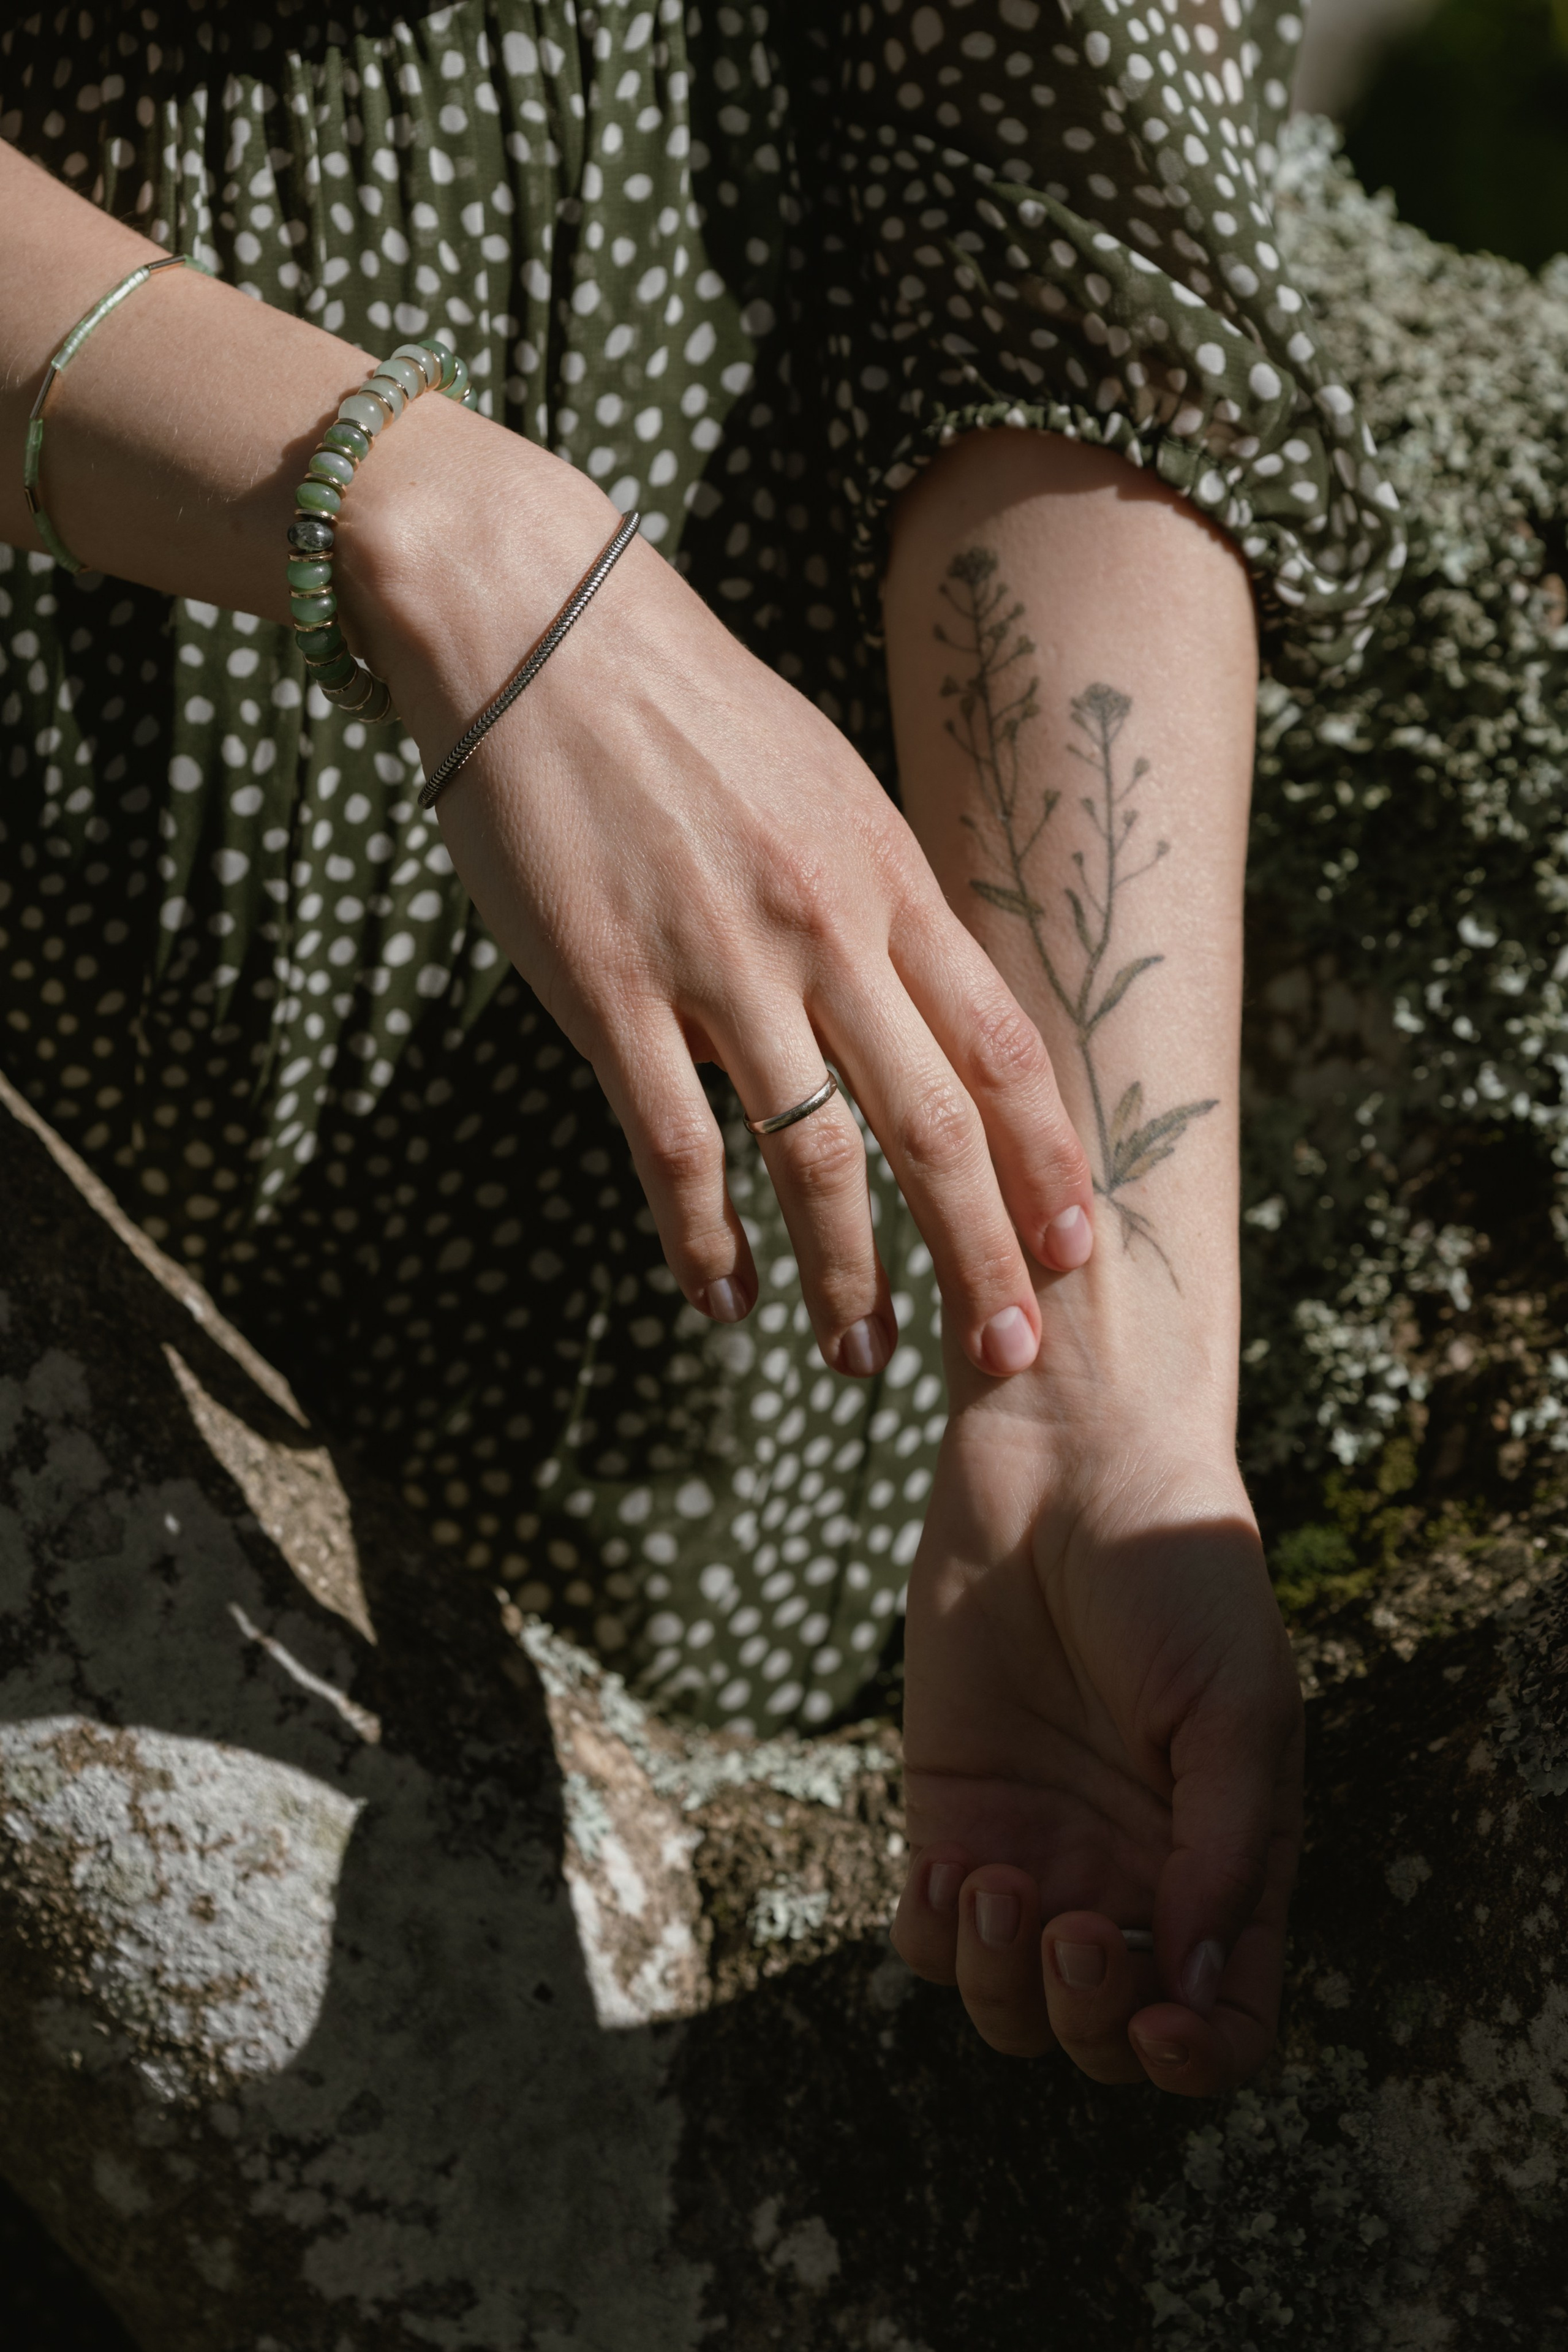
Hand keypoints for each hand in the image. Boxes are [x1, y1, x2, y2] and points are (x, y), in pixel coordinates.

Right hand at [336, 399, 1094, 1379]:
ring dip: (851, 1275)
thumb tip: (912, 1012)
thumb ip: (875, 901)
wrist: (538, 628)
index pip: (1002, 1044)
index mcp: (887, 874)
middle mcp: (825, 924)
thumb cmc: (686, 709)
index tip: (1079, 1251)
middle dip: (984, 1252)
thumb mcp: (821, 785)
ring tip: (866, 1359)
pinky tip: (725, 1299)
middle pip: (936, 1121)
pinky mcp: (610, 987)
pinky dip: (705, 1239)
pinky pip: (677, 1145)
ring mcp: (718, 960)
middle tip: (1010, 1355)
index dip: (1049, 1160)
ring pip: (816, 1156)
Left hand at [892, 1334, 1302, 2092]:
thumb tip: (1190, 1985)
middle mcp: (1129, 1877)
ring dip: (1001, 1987)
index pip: (1221, 2017)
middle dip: (1085, 2023)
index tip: (1155, 2025)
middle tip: (1065, 1931)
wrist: (1067, 1466)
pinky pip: (929, 1935)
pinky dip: (932, 1936)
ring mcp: (1036, 1849)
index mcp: (1222, 1862)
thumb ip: (1222, 1851)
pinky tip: (948, 1870)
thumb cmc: (1177, 1574)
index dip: (1194, 2057)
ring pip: (1010, 2008)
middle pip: (1105, 2036)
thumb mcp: (1237, 1707)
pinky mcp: (949, 1809)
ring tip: (996, 1886)